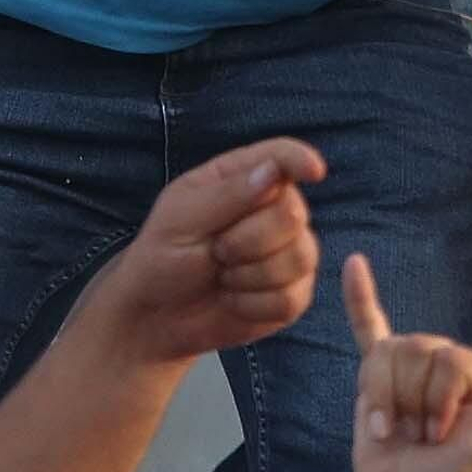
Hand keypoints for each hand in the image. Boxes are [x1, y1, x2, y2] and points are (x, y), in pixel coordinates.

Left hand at [76, 136, 323, 367]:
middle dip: (248, 241)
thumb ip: (228, 194)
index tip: (314, 171)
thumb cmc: (162, 254)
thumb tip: (275, 172)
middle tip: (215, 251)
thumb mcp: (182, 218)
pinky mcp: (291, 293)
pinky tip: (233, 300)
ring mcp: (288, 251)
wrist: (156, 314)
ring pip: (299, 257)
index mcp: (243, 176)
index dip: (301, 161)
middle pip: (293, 213)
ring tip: (222, 275)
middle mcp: (273, 208)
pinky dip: (254, 306)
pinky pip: (292, 299)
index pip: (283, 156)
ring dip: (251, 276)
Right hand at [345, 252, 471, 471]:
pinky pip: (368, 327)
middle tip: (417, 436)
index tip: (441, 437)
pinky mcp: (380, 373)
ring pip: (385, 355)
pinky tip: (353, 264)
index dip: (438, 403)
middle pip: (415, 353)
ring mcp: (412, 365)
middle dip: (410, 405)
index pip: (449, 360)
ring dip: (382, 400)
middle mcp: (447, 360)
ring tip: (394, 428)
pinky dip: (359, 297)